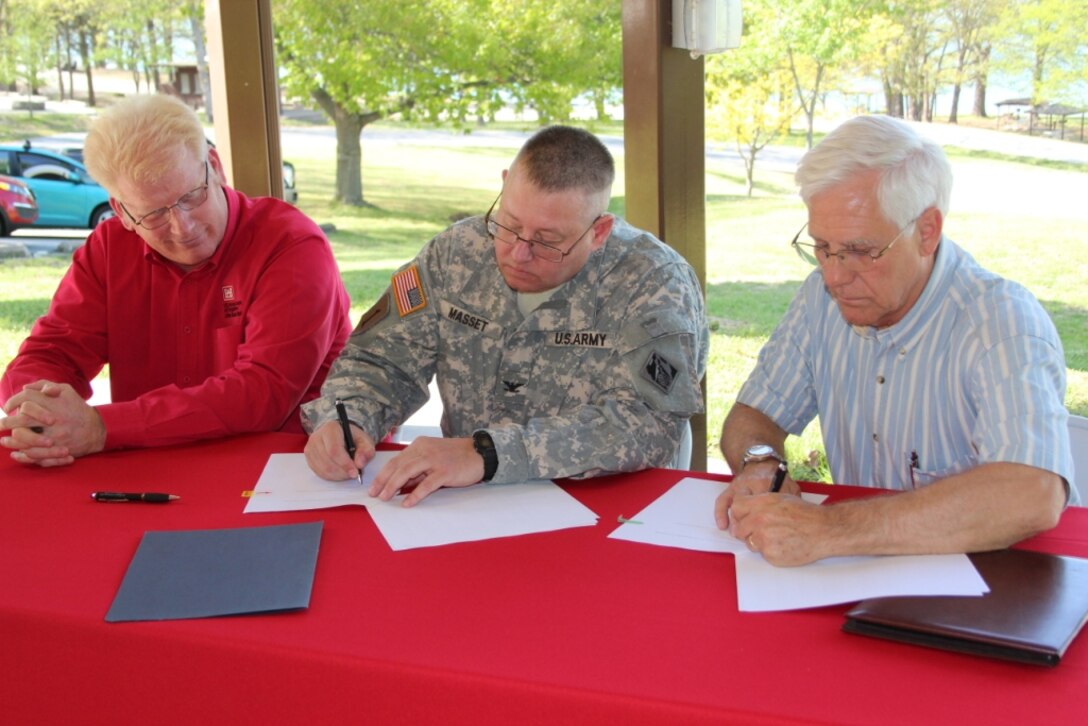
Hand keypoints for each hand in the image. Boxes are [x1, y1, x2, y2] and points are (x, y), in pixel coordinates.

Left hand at [1, 381, 104, 465]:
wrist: (97, 429)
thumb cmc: (78, 408)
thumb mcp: (66, 391)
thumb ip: (46, 385)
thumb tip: (26, 388)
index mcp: (54, 403)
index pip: (26, 399)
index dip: (12, 402)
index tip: (7, 408)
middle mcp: (53, 419)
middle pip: (21, 420)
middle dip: (6, 423)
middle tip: (0, 425)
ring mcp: (55, 436)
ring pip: (24, 439)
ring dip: (11, 441)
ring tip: (4, 441)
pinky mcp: (57, 450)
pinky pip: (34, 454)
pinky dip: (22, 455)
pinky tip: (15, 452)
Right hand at [304, 420, 375, 480]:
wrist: (340, 434)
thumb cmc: (353, 437)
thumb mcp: (364, 440)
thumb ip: (365, 451)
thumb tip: (360, 464)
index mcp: (331, 429)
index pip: (334, 450)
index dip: (345, 464)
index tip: (355, 473)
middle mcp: (317, 437)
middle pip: (328, 461)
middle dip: (342, 472)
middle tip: (353, 474)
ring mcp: (310, 448)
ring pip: (323, 469)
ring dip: (337, 476)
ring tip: (347, 473)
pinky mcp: (309, 457)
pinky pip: (318, 472)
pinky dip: (331, 476)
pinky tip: (339, 473)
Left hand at [369, 436, 483, 506]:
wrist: (479, 454)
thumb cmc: (456, 457)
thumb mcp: (433, 458)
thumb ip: (418, 469)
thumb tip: (400, 485)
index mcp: (419, 445)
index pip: (396, 460)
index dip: (383, 474)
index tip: (374, 487)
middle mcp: (424, 450)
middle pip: (398, 466)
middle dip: (384, 481)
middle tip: (375, 494)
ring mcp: (435, 460)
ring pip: (408, 472)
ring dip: (394, 486)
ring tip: (386, 498)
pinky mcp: (445, 471)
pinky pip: (427, 484)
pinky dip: (415, 494)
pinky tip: (407, 503)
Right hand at [714, 462, 798, 528]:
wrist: (761, 462)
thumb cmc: (776, 477)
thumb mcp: (790, 485)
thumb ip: (792, 499)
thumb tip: (794, 518)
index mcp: (769, 483)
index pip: (767, 506)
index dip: (770, 522)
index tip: (774, 532)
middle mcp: (752, 484)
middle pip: (750, 509)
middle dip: (752, 526)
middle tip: (756, 537)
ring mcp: (739, 486)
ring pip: (735, 507)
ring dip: (738, 523)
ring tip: (742, 535)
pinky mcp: (730, 488)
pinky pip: (722, 501)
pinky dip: (721, 514)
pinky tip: (723, 525)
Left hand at [728, 492, 827, 566]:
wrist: (824, 530)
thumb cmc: (805, 514)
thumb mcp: (780, 499)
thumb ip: (759, 503)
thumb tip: (743, 508)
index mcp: (761, 504)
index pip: (735, 507)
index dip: (738, 513)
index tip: (741, 516)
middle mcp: (759, 521)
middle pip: (737, 529)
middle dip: (745, 530)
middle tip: (758, 530)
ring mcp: (764, 539)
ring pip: (749, 543)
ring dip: (758, 541)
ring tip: (777, 536)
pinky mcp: (771, 555)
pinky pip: (762, 554)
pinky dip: (770, 551)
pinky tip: (783, 544)